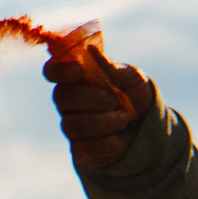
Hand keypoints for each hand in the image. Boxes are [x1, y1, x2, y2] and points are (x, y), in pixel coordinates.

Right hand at [45, 48, 154, 170]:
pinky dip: (111, 140)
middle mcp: (67, 100)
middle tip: (113, 99)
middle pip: (61, 97)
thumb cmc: (132, 94)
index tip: (77, 71)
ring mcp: (71, 124)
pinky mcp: (80, 148)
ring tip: (124, 118)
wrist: (145, 126)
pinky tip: (120, 135)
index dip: (58, 71)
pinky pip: (88, 146)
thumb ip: (110, 67)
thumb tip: (90, 50)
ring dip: (104, 120)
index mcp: (74, 77)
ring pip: (73, 125)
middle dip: (91, 98)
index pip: (52, 71)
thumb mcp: (129, 76)